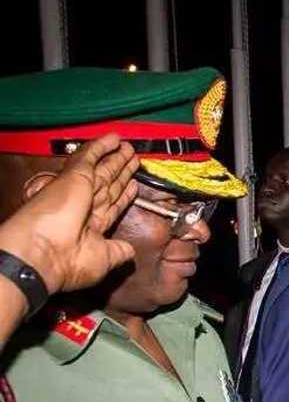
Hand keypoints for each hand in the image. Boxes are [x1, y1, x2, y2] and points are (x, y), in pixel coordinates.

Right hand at [0, 133, 138, 294]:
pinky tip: (113, 138)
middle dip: (121, 172)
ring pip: (103, 168)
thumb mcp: (104, 259)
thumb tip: (129, 250)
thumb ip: (119, 252)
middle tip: (133, 159)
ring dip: (116, 157)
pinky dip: (101, 146)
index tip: (133, 184)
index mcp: (90, 227)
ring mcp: (79, 190)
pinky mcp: (74, 177)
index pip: (111, 205)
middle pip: (109, 184)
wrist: (43, 253)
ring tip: (130, 148)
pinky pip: (89, 156)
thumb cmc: (69, 263)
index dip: (123, 195)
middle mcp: (85, 206)